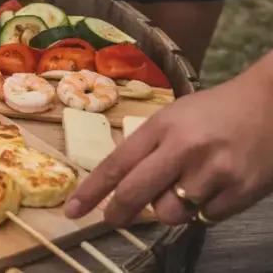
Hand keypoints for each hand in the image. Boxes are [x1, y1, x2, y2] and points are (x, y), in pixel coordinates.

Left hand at [66, 61, 272, 226]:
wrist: (269, 106)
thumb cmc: (214, 112)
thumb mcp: (173, 118)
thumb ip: (148, 147)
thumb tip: (119, 184)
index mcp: (162, 127)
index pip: (116, 164)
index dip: (91, 191)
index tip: (73, 210)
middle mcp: (185, 148)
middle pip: (136, 193)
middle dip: (117, 212)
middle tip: (111, 219)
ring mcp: (213, 171)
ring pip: (172, 213)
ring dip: (171, 208)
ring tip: (187, 184)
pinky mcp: (240, 190)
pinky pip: (206, 217)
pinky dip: (205, 209)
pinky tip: (214, 186)